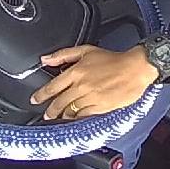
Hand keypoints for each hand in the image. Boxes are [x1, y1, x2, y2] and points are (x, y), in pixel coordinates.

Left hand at [32, 45, 159, 119]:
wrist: (135, 69)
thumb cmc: (113, 59)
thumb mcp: (86, 50)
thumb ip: (63, 54)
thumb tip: (46, 59)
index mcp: (76, 72)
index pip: (53, 87)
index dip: (41, 95)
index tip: (35, 99)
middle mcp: (81, 87)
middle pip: (59, 102)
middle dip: (50, 110)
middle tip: (46, 115)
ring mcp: (90, 98)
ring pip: (70, 111)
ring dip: (63, 115)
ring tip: (60, 117)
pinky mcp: (100, 107)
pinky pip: (83, 115)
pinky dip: (77, 118)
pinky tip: (75, 118)